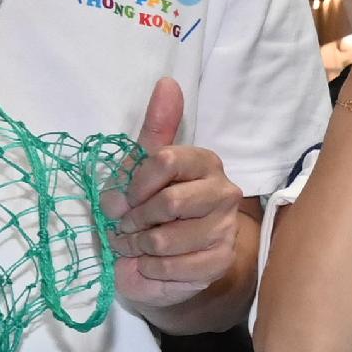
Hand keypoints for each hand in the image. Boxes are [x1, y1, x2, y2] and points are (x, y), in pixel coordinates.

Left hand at [109, 78, 240, 312]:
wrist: (161, 259)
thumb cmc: (148, 207)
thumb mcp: (141, 167)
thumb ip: (155, 128)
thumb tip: (168, 83)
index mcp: (204, 162)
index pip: (165, 160)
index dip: (135, 184)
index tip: (126, 198)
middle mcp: (224, 192)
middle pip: (168, 202)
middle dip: (136, 219)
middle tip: (127, 226)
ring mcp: (225, 229)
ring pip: (167, 239)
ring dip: (139, 246)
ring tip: (138, 245)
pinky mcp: (219, 262)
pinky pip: (172, 268)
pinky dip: (151, 269)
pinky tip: (152, 263)